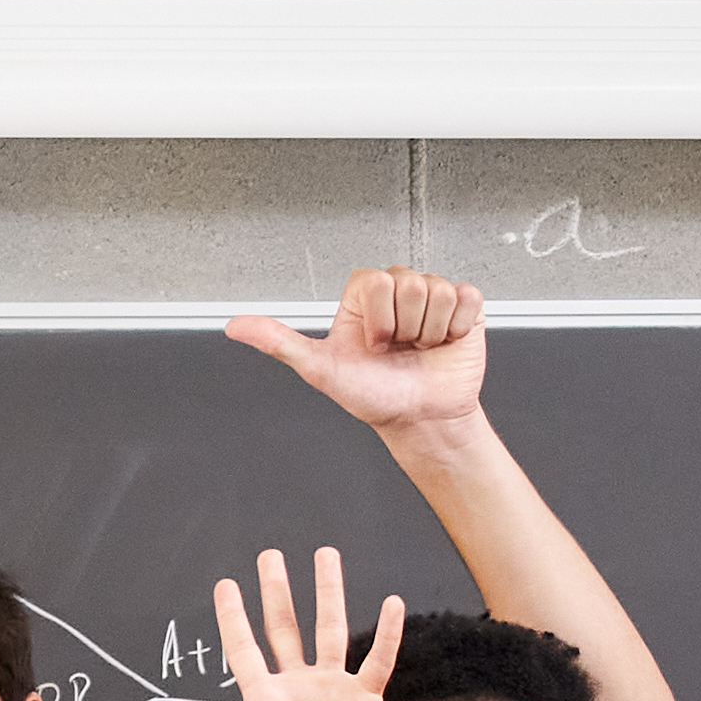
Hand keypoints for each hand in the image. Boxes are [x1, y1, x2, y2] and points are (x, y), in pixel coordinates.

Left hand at [152, 549, 405, 700]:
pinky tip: (391, 601)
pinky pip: (378, 660)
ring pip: (330, 630)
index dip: (233, 619)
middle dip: (276, 591)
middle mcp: (297, 689)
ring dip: (328, 593)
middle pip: (284, 628)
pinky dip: (387, 633)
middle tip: (270, 554)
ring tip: (326, 554)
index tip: (224, 584)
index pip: (244, 651)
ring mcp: (332, 691)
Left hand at [223, 265, 487, 433]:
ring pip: (438, 291)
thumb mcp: (321, 370)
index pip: (377, 281)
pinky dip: (457, 328)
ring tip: (421, 348)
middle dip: (405, 327)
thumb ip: (279, 344)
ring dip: (431, 331)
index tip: (373, 344)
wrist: (421, 419)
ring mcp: (432, 295)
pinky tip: (444, 343)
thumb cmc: (374, 395)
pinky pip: (466, 298)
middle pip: (411, 283)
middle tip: (399, 349)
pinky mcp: (464, 305)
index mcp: (365, 296)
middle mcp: (398, 290)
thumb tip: (235, 327)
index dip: (379, 319)